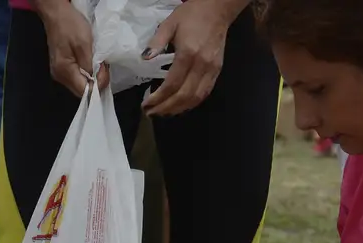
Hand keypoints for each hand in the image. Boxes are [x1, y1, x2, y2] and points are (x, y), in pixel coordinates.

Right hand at [40, 0, 109, 95]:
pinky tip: (91, 63)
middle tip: (104, 67)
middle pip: (81, 90)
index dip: (98, 85)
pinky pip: (76, 76)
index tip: (105, 71)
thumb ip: (91, 66)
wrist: (56, 13)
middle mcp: (59, 76)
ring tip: (99, 64)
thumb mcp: (84, 44)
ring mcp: (59, 72)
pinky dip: (86, 72)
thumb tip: (98, 82)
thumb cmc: (70, 26)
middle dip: (95, 82)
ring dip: (91, 77)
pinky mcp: (61, 67)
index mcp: (64, 71)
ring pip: (79, 84)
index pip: (84, 91)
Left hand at [140, 0, 237, 115]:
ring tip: (163, 113)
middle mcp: (201, 65)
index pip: (172, 84)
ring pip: (196, 98)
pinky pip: (204, 93)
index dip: (158, 98)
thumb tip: (144, 59)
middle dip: (166, 108)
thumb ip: (156, 42)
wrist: (217, 9)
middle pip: (184, 96)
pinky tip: (180, 106)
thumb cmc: (191, 14)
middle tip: (151, 113)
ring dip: (179, 109)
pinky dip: (192, 103)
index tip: (146, 105)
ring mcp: (211, 70)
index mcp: (187, 53)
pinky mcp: (217, 71)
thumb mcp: (169, 23)